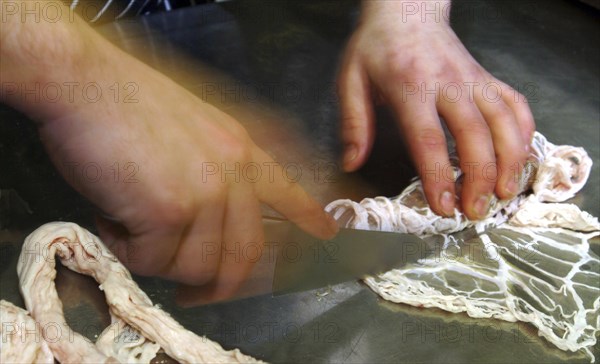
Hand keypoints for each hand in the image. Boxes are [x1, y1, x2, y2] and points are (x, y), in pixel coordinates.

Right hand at [2, 5, 337, 299]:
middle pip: (245, 254)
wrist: (87, 83)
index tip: (328, 236)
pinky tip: (113, 215)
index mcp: (242, 151)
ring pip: (196, 265)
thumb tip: (207, 220)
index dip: (309, 218)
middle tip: (195, 294)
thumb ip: (214, 168)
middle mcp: (234, 174)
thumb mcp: (193, 125)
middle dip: (220, 284)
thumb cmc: (128, 101)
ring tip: (130, 224)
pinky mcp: (171, 211)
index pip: (288, 191)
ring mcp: (206, 193)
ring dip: (159, 258)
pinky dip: (127, 247)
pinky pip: (151, 260)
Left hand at [338, 0, 534, 218]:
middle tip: (475, 211)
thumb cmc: (376, 47)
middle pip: (474, 134)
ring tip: (505, 193)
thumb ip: (354, 123)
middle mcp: (448, 83)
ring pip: (503, 120)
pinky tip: (522, 156)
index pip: (428, 138)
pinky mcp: (487, 77)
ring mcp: (473, 78)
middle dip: (480, 178)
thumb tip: (352, 163)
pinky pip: (515, 103)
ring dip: (510, 160)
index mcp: (410, 86)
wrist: (407, 9)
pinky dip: (524, 131)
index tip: (444, 206)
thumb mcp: (351, 79)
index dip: (438, 176)